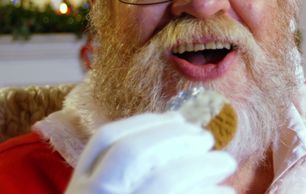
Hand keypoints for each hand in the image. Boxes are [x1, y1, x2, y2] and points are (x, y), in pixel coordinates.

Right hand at [65, 112, 236, 193]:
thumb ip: (131, 174)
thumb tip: (176, 123)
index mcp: (80, 192)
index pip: (106, 141)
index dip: (146, 124)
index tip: (178, 119)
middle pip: (135, 152)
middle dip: (176, 138)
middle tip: (207, 140)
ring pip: (165, 179)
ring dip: (203, 164)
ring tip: (225, 163)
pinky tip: (225, 193)